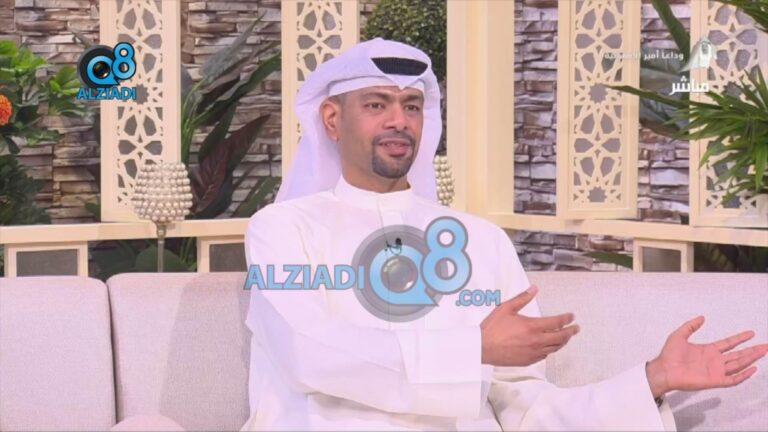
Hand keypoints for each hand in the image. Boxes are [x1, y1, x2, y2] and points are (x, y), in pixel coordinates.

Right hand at [480, 285, 579, 366]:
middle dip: (571, 332)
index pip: (557, 322)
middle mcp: (536, 341)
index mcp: (532, 326)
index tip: (571, 316)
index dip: (567, 318)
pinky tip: (549, 347)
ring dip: (563, 342)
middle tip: (576, 328)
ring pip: (555, 348)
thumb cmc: (492, 328)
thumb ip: (522, 298)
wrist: (482, 348)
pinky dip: (550, 350)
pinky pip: (544, 356)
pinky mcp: (528, 360)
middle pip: (561, 337)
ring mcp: (533, 352)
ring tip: (566, 337)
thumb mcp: (506, 308)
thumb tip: (534, 289)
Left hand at [646, 316, 767, 397]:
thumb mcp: (679, 335)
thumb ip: (691, 326)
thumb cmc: (669, 355)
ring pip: (738, 365)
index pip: (729, 343)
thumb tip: (702, 317)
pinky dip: (743, 375)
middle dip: (752, 350)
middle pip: (738, 355)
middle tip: (765, 346)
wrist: (664, 369)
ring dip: (751, 359)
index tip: (751, 333)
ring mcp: (716, 371)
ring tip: (763, 352)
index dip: (740, 338)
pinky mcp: (714, 381)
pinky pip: (733, 379)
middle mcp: (714, 360)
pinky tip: (753, 369)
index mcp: (708, 350)